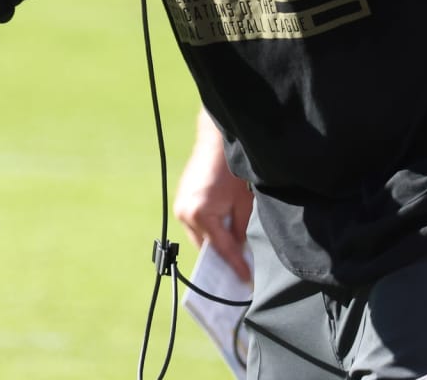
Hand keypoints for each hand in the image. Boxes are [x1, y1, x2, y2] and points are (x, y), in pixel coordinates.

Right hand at [172, 118, 253, 282]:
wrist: (215, 146)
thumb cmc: (231, 173)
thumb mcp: (243, 206)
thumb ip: (239, 232)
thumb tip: (240, 251)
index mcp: (201, 214)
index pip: (221, 249)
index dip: (236, 266)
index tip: (246, 281)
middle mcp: (185, 213)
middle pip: (206, 246)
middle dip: (222, 258)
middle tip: (241, 271)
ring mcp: (180, 206)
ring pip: (199, 237)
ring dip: (214, 244)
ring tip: (233, 255)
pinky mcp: (181, 201)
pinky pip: (194, 225)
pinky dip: (207, 231)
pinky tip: (221, 234)